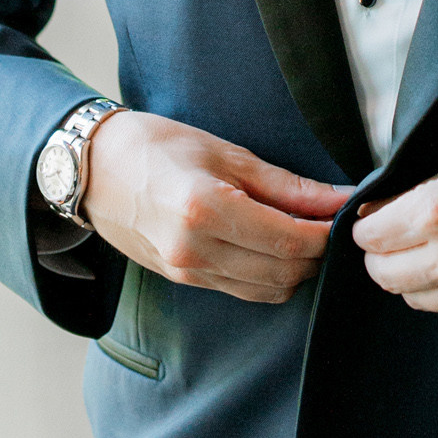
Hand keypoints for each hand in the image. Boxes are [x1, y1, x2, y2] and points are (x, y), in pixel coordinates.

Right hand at [81, 111, 349, 305]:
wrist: (94, 169)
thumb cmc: (156, 146)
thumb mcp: (225, 153)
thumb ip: (286, 185)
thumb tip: (339, 200)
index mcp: (205, 210)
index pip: (290, 241)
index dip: (327, 233)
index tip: (344, 214)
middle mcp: (195, 250)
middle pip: (284, 273)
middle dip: (317, 253)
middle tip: (328, 222)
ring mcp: (187, 271)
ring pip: (268, 290)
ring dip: (295, 269)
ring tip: (302, 233)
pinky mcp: (184, 280)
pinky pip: (243, 291)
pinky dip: (269, 276)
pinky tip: (273, 247)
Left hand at [353, 119, 437, 315]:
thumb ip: (418, 194)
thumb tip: (382, 212)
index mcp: (436, 211)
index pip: (369, 237)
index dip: (366, 226)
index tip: (373, 218)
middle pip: (383, 275)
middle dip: (379, 254)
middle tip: (388, 238)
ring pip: (413, 297)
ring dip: (407, 276)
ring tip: (420, 253)